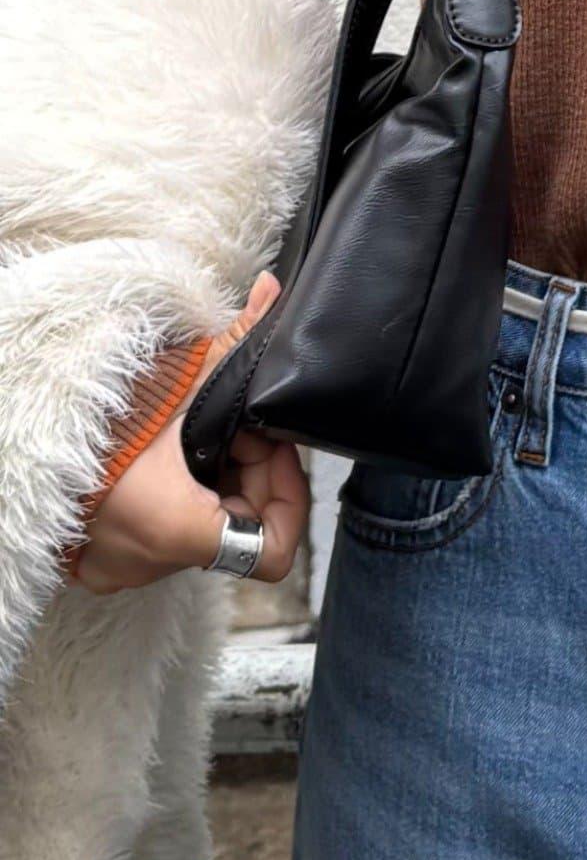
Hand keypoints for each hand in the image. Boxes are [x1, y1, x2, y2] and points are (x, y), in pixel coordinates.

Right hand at [70, 270, 310, 594]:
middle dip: (253, 474)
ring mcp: (123, 567)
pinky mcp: (101, 560)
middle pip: (241, 529)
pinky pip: (163, 537)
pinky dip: (181, 499)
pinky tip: (174, 457)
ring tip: (202, 434)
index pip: (273, 553)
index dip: (289, 497)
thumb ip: (241, 339)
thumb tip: (273, 292)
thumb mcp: (185, 375)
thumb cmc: (107, 414)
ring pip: (203, 531)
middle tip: (237, 429)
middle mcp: (151, 564)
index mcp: (177, 532)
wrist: (26, 428)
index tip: (273, 450)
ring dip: (218, 482)